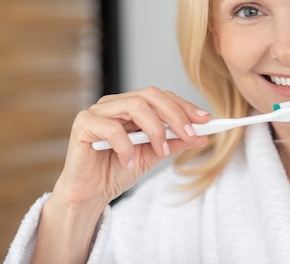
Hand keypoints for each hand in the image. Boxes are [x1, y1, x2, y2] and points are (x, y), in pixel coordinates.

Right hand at [51, 87, 209, 207]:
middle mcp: (115, 103)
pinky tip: (127, 163)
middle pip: (150, 95)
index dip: (184, 106)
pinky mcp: (83, 124)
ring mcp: (98, 111)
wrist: (89, 194)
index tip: (206, 120)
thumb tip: (202, 135)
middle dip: (175, 114)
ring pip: (134, 105)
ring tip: (160, 150)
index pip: (161, 97)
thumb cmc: (117, 171)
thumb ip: (174, 143)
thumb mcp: (153, 156)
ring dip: (154, 128)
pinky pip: (111, 128)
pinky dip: (125, 146)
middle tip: (190, 134)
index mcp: (131, 106)